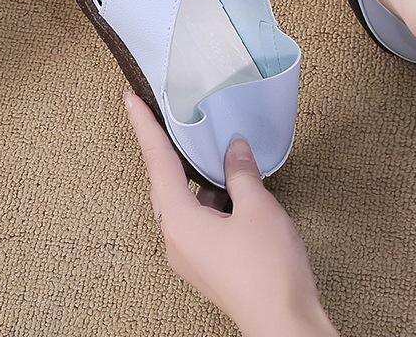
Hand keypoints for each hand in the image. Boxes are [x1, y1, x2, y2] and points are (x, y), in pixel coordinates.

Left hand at [124, 91, 337, 336]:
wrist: (284, 324)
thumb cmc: (268, 268)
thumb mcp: (257, 208)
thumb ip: (241, 173)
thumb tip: (235, 149)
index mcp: (179, 222)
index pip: (158, 162)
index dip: (145, 128)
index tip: (131, 100)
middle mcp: (176, 239)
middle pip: (167, 182)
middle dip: (171, 150)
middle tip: (169, 116)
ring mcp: (190, 254)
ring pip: (187, 202)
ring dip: (200, 177)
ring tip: (218, 151)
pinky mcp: (207, 263)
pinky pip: (201, 219)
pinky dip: (213, 198)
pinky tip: (236, 188)